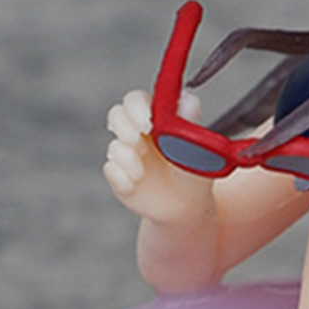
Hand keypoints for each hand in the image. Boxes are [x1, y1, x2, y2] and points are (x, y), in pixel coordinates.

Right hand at [103, 89, 215, 226]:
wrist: (187, 207)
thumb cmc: (194, 173)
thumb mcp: (198, 148)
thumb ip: (189, 123)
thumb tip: (187, 101)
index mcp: (155, 119)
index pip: (136, 100)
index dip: (137, 107)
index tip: (148, 122)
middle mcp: (137, 133)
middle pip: (116, 114)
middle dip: (124, 126)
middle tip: (138, 140)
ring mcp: (126, 154)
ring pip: (114, 146)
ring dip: (128, 158)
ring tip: (143, 172)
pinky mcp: (119, 176)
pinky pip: (111, 171)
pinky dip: (123, 178)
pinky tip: (136, 185)